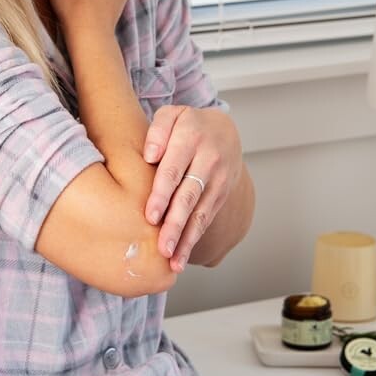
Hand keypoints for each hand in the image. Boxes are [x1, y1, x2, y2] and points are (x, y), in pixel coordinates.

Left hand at [144, 106, 242, 271]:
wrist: (225, 131)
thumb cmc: (189, 124)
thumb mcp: (173, 114)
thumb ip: (158, 129)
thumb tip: (150, 155)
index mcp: (192, 138)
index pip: (174, 169)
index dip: (162, 194)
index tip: (150, 215)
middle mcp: (209, 160)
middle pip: (189, 195)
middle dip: (176, 223)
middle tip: (163, 247)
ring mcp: (219, 179)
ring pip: (201, 212)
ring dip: (187, 238)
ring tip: (173, 261)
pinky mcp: (221, 194)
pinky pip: (207, 218)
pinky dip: (194, 239)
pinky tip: (181, 257)